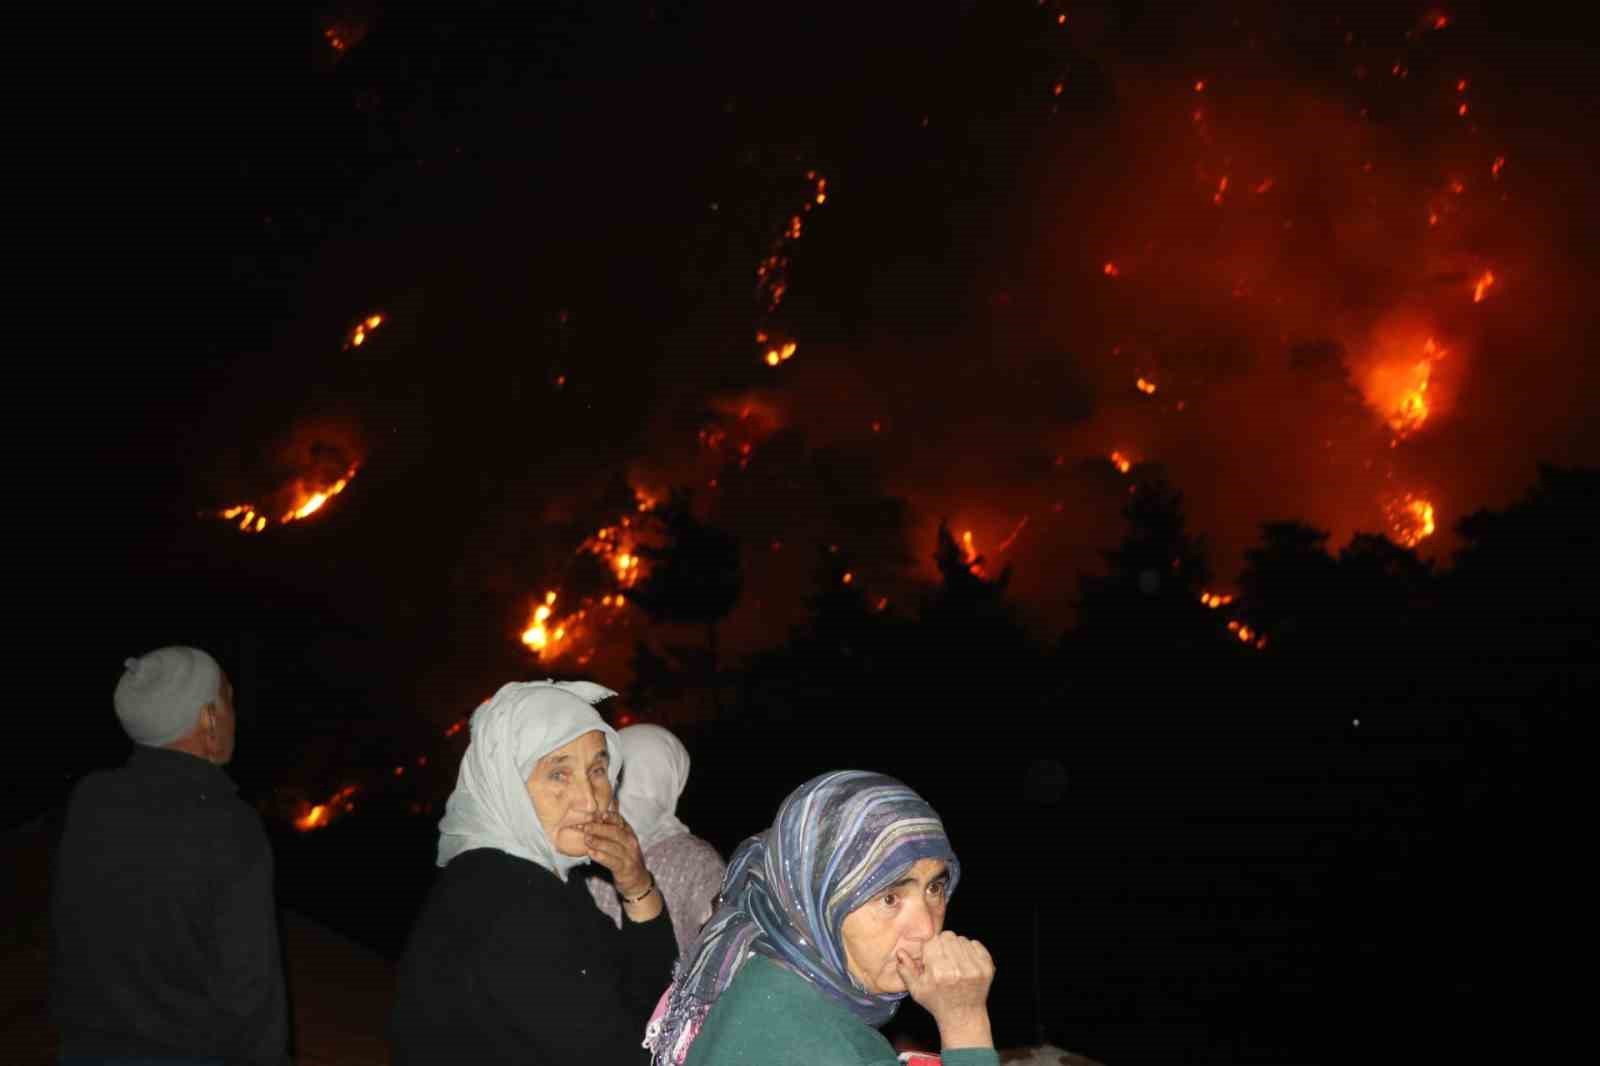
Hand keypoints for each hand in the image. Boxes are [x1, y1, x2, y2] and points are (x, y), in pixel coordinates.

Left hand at [581, 811, 649, 897]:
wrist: (637, 880)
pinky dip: (601, 856)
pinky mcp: (625, 869)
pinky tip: (591, 853)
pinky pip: (612, 861)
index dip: (608, 816)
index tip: (596, 814)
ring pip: (613, 846)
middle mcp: (631, 842)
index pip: (620, 820)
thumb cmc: (624, 858)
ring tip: (587, 839)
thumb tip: (591, 820)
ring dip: (598, 842)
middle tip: (585, 827)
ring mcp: (629, 856)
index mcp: (629, 833)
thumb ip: (609, 832)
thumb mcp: (620, 842)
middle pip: (615, 832)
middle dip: (599, 828)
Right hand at [897, 932, 994, 1048]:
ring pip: (961, 939)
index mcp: (938, 973)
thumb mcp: (916, 991)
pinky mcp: (987, 968)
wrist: (963, 1016)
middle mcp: (957, 969)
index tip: (931, 957)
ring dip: (956, 946)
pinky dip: (970, 949)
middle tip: (942, 958)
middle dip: (943, 944)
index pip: (932, 941)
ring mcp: (974, 968)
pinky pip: (976, 944)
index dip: (930, 947)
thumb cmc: (938, 1003)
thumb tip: (900, 952)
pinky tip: (965, 961)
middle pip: (948, 937)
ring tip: (954, 961)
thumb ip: (906, 970)